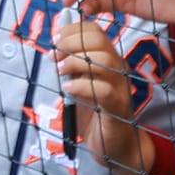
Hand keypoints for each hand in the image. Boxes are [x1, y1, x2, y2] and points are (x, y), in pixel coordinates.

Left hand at [53, 19, 144, 174]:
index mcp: (109, 60)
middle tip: (54, 56)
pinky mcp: (118, 107)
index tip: (54, 40)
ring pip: (102, 60)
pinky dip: (80, 86)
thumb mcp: (79, 84)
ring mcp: (120, 87)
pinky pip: (102, 89)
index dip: (72, 30)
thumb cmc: (96, 114)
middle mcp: (118, 68)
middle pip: (99, 39)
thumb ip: (71, 67)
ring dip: (74, 62)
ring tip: (59, 72)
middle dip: (70, 42)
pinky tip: (68, 90)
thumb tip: (53, 48)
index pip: (95, 31)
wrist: (116, 145)